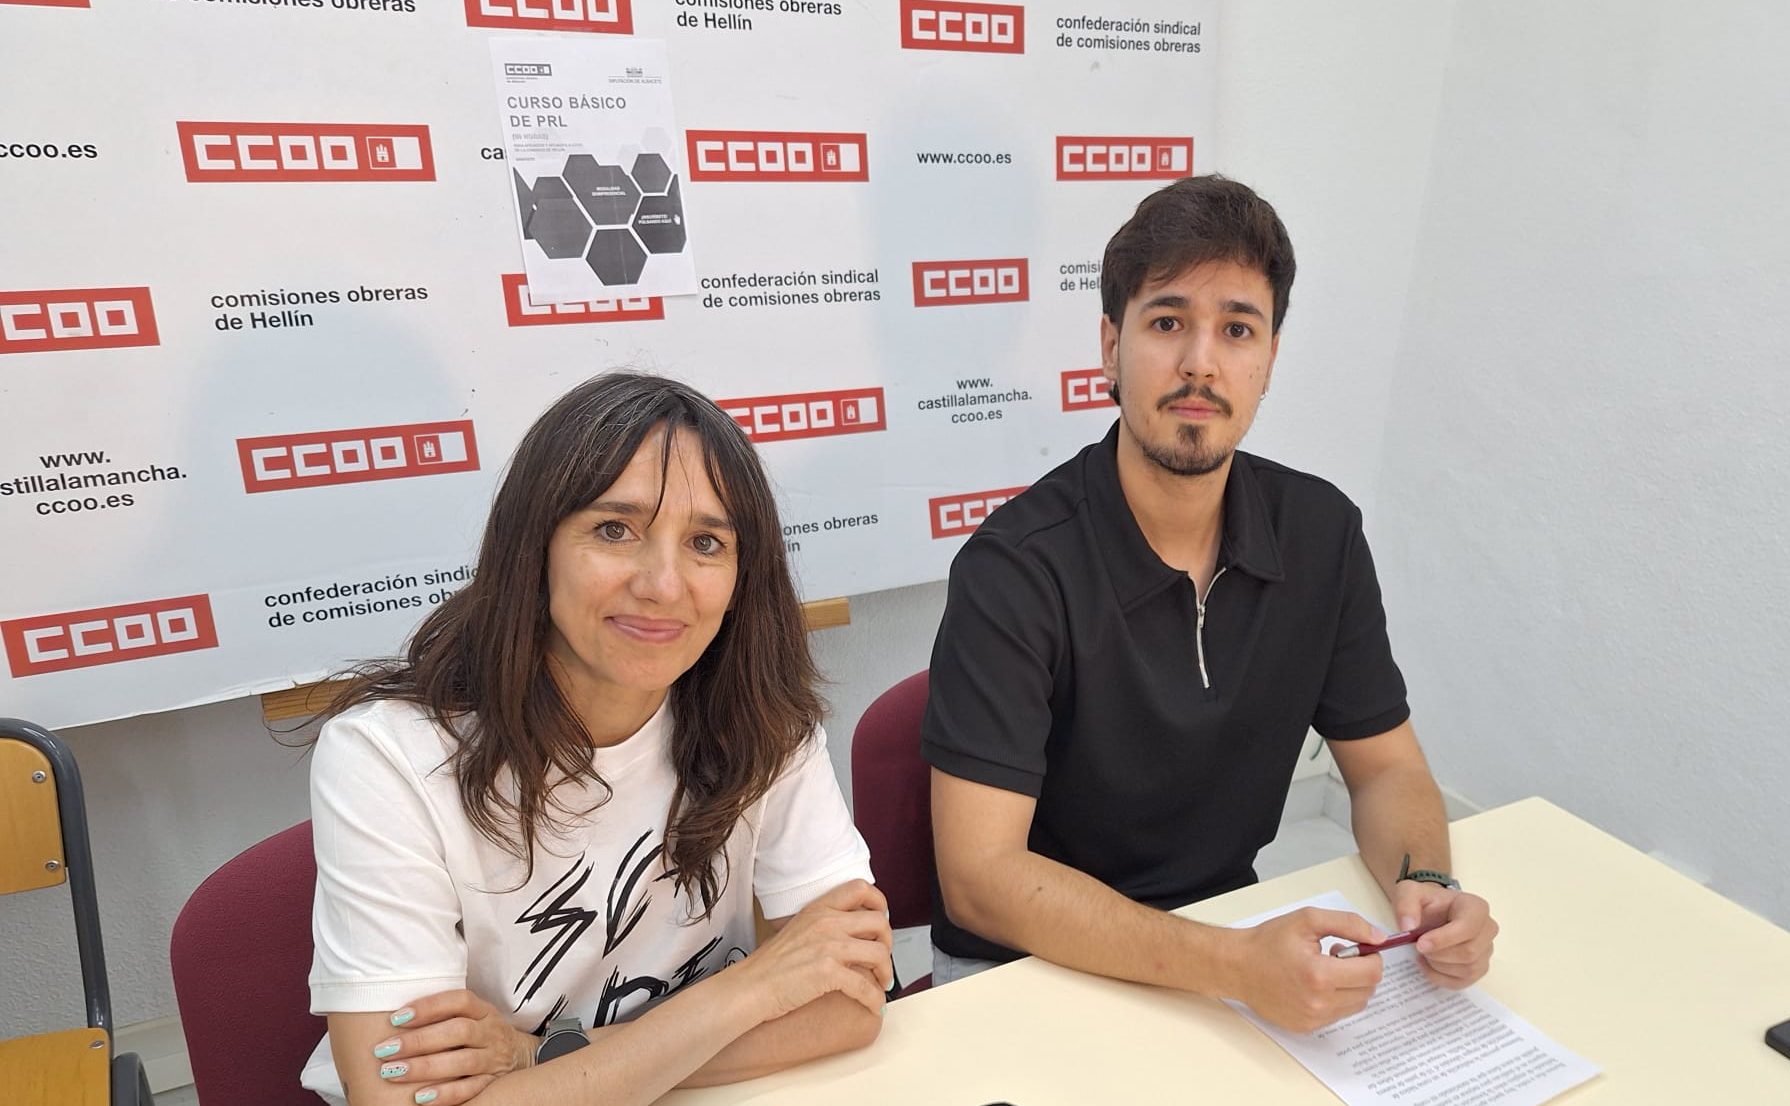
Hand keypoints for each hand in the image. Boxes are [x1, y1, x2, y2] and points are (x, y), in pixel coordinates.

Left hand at [369, 989, 534, 1105]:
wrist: (516, 1055)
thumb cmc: (477, 1033)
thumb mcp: (470, 1016)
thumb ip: (443, 1015)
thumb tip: (395, 1015)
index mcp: (483, 1010)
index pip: (460, 1001)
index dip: (429, 1007)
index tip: (396, 1018)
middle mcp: (491, 1032)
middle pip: (459, 1032)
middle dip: (419, 1041)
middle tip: (385, 1050)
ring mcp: (494, 1059)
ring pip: (463, 1062)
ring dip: (426, 1067)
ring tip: (393, 1072)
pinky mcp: (492, 1083)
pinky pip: (470, 1089)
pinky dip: (445, 1094)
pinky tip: (420, 1097)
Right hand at [727, 879, 892, 1022]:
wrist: (750, 987)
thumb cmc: (769, 966)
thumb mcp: (797, 930)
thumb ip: (823, 926)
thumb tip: (849, 935)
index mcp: (819, 908)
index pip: (860, 888)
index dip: (880, 904)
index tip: (882, 923)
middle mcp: (827, 922)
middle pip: (879, 922)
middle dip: (888, 943)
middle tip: (883, 960)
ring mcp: (828, 946)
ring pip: (879, 953)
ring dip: (886, 972)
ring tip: (881, 984)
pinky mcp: (828, 972)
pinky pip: (866, 986)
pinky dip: (875, 999)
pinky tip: (873, 1006)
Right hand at [1229, 908, 1387, 1033]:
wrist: (1237, 966)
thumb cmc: (1268, 942)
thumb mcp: (1308, 920)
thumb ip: (1348, 924)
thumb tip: (1379, 937)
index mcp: (1320, 974)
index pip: (1372, 973)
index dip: (1371, 956)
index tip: (1358, 948)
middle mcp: (1319, 1002)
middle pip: (1368, 990)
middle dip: (1360, 970)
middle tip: (1337, 955)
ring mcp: (1313, 1019)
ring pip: (1356, 1004)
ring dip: (1350, 986)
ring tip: (1325, 970)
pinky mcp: (1307, 1028)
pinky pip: (1338, 1015)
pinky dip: (1335, 999)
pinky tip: (1315, 985)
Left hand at [1391, 881, 1497, 988]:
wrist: (1431, 911)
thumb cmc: (1425, 901)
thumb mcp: (1409, 892)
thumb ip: (1405, 905)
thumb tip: (1408, 927)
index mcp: (1475, 907)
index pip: (1467, 928)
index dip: (1443, 939)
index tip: (1420, 943)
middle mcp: (1487, 929)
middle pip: (1469, 952)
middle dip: (1438, 954)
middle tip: (1419, 947)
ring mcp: (1485, 950)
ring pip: (1467, 969)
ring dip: (1438, 966)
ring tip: (1424, 952)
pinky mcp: (1479, 968)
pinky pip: (1463, 982)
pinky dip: (1441, 977)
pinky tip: (1428, 964)